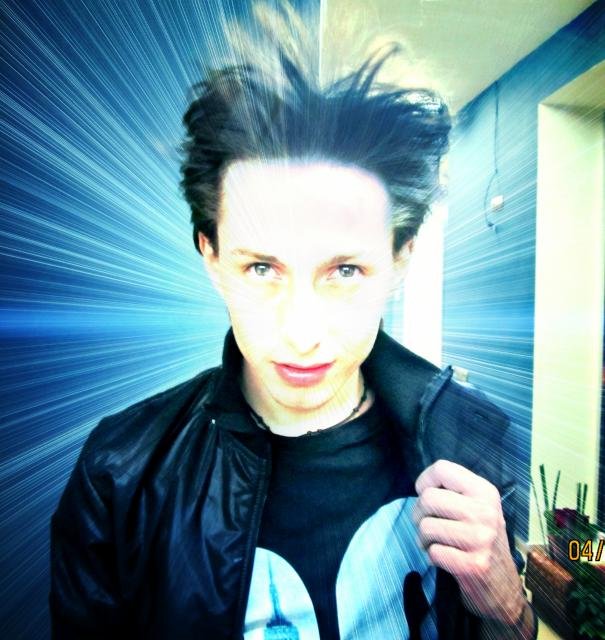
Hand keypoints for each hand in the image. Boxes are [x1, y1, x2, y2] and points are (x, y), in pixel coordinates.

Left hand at [413, 459, 524, 623]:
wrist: (504, 586)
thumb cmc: (481, 539)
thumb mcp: (478, 507)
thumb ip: (454, 491)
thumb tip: (421, 486)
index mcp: (485, 491)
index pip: (442, 469)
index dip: (424, 481)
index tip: (425, 495)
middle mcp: (485, 512)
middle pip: (428, 498)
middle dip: (418, 514)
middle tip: (427, 524)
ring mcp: (481, 539)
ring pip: (425, 526)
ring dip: (423, 538)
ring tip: (436, 543)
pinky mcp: (473, 565)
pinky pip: (433, 552)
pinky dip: (432, 556)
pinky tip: (446, 558)